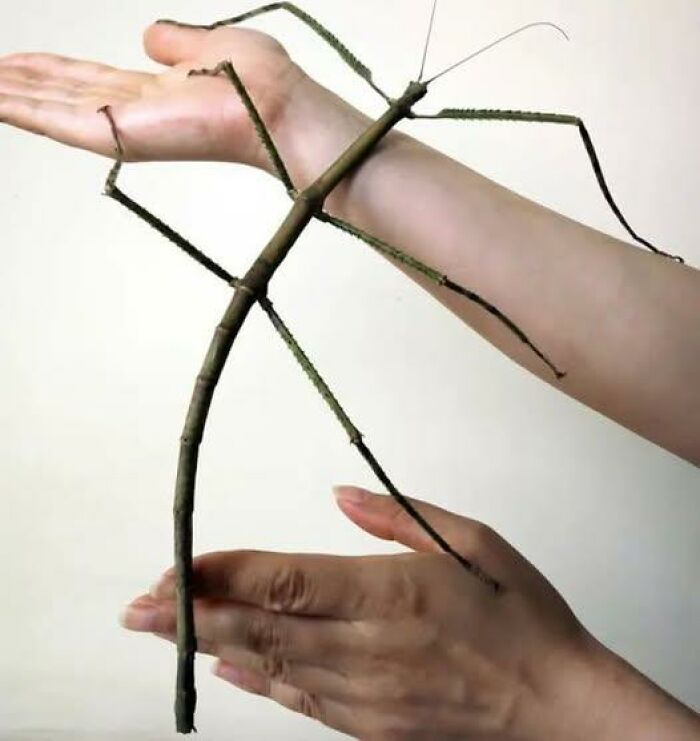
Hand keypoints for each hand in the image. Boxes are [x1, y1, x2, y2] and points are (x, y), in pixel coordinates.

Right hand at [0, 20, 353, 174]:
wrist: (275, 104)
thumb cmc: (259, 82)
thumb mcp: (209, 45)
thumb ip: (175, 40)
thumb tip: (149, 34)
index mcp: (150, 92)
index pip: (84, 79)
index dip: (48, 69)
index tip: (14, 60)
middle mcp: (129, 112)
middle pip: (57, 94)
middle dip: (15, 82)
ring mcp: (120, 126)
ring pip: (45, 109)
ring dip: (6, 96)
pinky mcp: (115, 135)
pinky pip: (52, 121)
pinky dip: (15, 109)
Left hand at [121, 488, 611, 739]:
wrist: (561, 710)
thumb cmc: (522, 618)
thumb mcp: (474, 541)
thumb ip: (398, 515)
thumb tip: (339, 496)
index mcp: (392, 593)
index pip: (286, 579)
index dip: (223, 573)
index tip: (178, 563)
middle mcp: (368, 648)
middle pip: (260, 627)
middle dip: (190, 614)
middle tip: (137, 606)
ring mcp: (366, 696)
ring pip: (269, 665)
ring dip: (209, 646)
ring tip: (161, 631)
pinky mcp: (371, 728)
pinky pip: (298, 702)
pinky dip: (256, 682)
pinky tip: (225, 669)